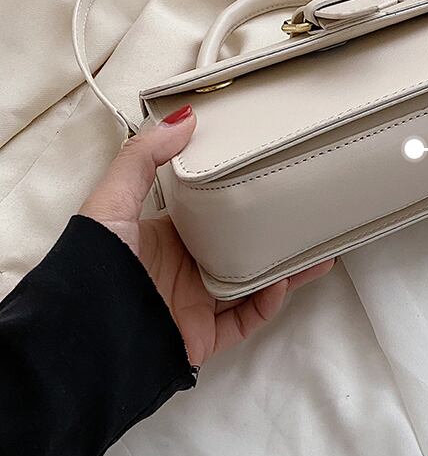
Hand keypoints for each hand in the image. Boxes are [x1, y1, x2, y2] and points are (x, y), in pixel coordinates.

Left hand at [79, 104, 333, 365]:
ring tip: (317, 255)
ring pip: (252, 287)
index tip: (273, 185)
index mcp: (168, 238)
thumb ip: (143, 158)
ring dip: (284, 273)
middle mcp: (186, 270)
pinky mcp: (202, 337)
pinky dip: (265, 306)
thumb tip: (185, 118)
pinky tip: (280, 285)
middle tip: (307, 221)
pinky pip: (244, 321)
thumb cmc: (95, 264)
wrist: (83, 334)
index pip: (214, 216)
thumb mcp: (113, 200)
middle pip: (242, 251)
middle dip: (276, 238)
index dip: (244, 202)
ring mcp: (196, 305)